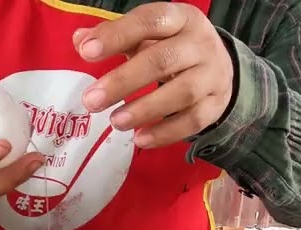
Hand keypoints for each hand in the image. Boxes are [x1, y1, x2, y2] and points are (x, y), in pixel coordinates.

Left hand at [75, 2, 233, 148]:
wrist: (221, 67)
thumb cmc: (174, 48)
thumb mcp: (150, 34)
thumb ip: (116, 36)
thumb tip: (80, 40)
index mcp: (181, 18)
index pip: (149, 21)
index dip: (117, 35)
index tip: (86, 52)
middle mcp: (200, 44)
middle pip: (162, 61)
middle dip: (123, 81)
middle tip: (91, 101)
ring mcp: (212, 75)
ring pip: (181, 93)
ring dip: (144, 110)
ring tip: (115, 121)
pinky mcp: (216, 105)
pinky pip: (193, 121)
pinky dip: (165, 133)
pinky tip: (140, 139)